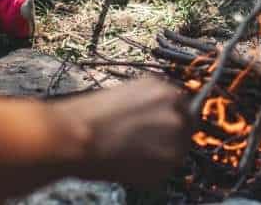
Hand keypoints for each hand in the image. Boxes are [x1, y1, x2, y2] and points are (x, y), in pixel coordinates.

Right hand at [51, 78, 189, 186]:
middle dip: (168, 136)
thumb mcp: (125, 94)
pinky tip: (129, 162)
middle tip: (144, 143)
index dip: (168, 118)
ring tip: (131, 153)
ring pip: (176, 150)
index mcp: (164, 90)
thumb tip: (157, 116)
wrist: (76, 136)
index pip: (181, 105)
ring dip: (160, 154)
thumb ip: (149, 103)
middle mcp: (174, 111)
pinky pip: (164, 169)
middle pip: (184, 126)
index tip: (159, 127)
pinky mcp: (167, 164)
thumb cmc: (90, 115)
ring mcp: (174, 138)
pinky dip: (151, 170)